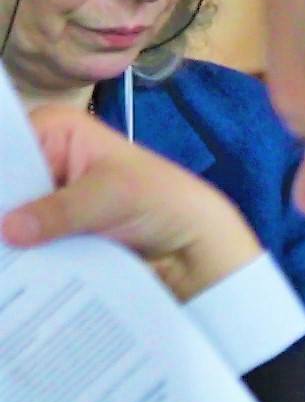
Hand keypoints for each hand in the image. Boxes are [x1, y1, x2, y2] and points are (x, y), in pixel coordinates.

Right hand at [0, 107, 262, 299]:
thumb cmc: (161, 199)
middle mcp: (42, 156)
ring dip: (4, 239)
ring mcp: (42, 194)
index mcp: (56, 128)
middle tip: (4, 236)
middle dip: (0, 209)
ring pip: (5, 214)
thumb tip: (8, 228)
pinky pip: (18, 239)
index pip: (5, 144)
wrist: (188, 239)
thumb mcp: (111, 196)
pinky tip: (9, 273)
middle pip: (3, 182)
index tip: (0, 207)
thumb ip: (60, 210)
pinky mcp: (46, 227)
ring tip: (6, 259)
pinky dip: (15, 255)